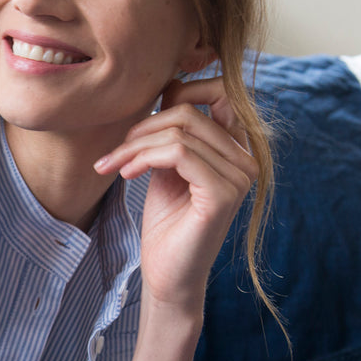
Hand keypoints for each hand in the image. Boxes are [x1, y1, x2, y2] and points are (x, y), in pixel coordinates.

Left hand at [94, 76, 256, 313]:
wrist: (167, 275)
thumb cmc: (165, 224)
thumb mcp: (167, 166)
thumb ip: (174, 131)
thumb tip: (168, 85)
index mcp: (236, 149)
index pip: (218, 91)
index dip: (177, 94)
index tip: (139, 127)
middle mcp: (246, 160)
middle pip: (189, 111)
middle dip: (142, 127)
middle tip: (114, 154)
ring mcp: (240, 177)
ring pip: (179, 132)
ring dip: (134, 146)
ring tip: (113, 166)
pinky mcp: (224, 194)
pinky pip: (178, 153)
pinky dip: (143, 159)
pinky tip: (126, 176)